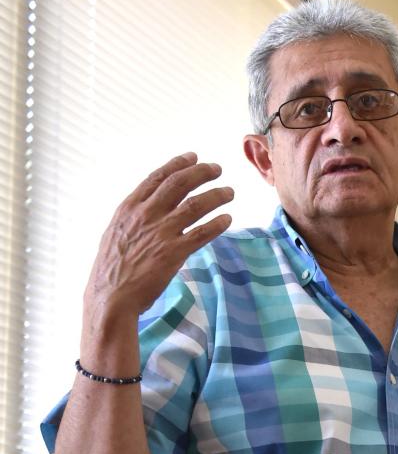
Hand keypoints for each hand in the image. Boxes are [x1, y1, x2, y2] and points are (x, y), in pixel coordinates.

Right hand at [84, 153, 233, 318]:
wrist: (111, 296)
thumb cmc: (111, 270)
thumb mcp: (115, 234)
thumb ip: (133, 219)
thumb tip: (146, 211)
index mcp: (129, 208)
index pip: (157, 178)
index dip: (177, 165)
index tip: (193, 157)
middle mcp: (146, 215)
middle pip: (179, 184)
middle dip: (201, 172)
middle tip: (217, 168)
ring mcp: (160, 233)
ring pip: (194, 205)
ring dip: (215, 195)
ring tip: (229, 192)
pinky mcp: (173, 253)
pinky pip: (201, 234)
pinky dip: (216, 224)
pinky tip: (228, 219)